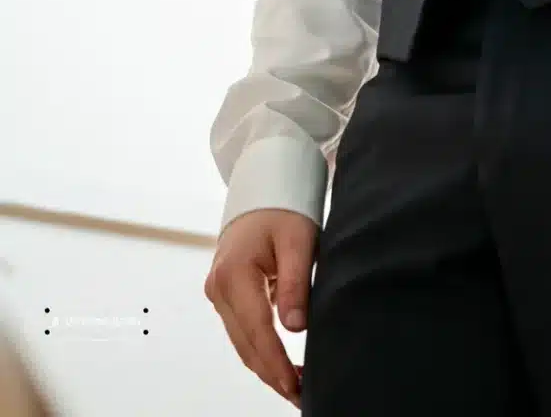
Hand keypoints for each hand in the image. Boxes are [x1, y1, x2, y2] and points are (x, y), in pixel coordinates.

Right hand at [204, 207, 318, 406]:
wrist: (263, 185)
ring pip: (241, 342)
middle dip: (272, 373)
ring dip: (266, 367)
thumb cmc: (283, 207)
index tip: (296, 386)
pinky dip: (260, 350)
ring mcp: (218, 292)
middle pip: (245, 343)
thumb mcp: (299, 238)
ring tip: (296, 387)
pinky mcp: (225, 294)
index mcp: (234, 274)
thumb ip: (295, 282)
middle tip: (302, 395)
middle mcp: (218, 287)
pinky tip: (282, 364)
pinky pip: (242, 331)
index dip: (276, 362)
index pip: (257, 330)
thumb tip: (296, 328)